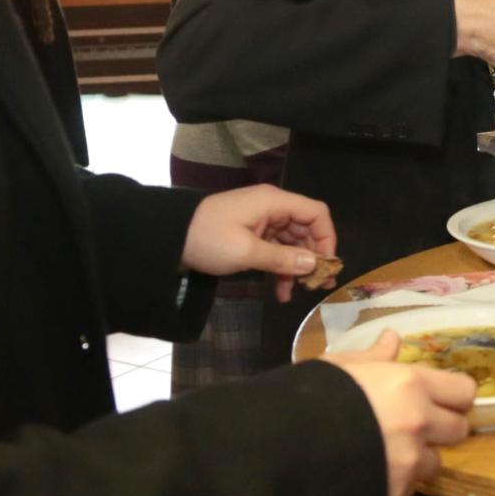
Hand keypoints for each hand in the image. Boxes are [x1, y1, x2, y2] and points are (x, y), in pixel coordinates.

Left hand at [181, 186, 337, 300]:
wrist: (168, 237)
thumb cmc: (209, 239)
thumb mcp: (246, 252)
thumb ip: (282, 258)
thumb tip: (314, 264)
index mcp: (273, 202)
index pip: (315, 213)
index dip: (326, 238)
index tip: (326, 265)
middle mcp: (271, 208)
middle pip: (305, 229)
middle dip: (313, 257)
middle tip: (318, 285)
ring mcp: (260, 221)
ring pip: (291, 242)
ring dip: (296, 267)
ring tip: (299, 293)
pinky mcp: (250, 234)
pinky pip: (274, 249)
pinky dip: (279, 268)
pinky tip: (280, 292)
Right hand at [324, 331, 476, 495]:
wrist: (284, 448)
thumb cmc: (310, 397)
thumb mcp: (340, 366)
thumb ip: (374, 357)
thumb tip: (392, 338)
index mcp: (410, 384)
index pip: (464, 391)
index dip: (454, 396)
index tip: (440, 399)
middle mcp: (419, 422)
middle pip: (459, 429)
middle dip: (441, 429)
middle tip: (416, 428)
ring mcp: (409, 461)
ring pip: (435, 463)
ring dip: (418, 460)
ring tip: (389, 454)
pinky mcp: (396, 493)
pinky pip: (409, 489)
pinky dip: (396, 484)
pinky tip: (372, 474)